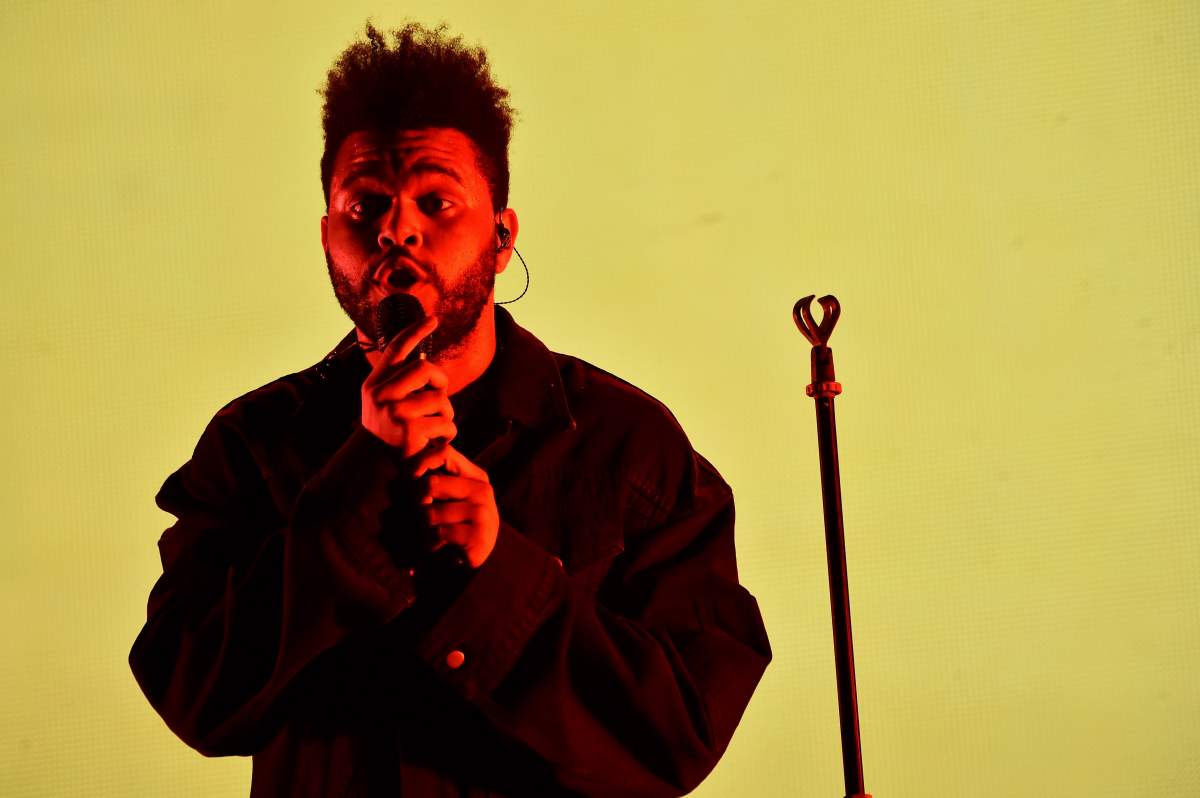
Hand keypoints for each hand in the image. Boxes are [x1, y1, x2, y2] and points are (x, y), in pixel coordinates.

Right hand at [360, 316, 456, 456]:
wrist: (374, 467)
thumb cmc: (387, 433)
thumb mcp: (385, 404)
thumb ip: (400, 384)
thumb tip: (426, 361)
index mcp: (374, 384)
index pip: (395, 349)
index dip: (415, 331)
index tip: (433, 319)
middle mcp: (380, 394)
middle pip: (424, 367)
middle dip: (440, 381)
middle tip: (440, 395)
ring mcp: (394, 411)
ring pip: (440, 399)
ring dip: (446, 415)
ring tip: (437, 427)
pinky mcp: (409, 429)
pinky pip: (445, 423)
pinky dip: (448, 433)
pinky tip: (436, 442)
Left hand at [409, 442, 498, 567]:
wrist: (476, 558)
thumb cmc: (457, 525)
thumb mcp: (451, 498)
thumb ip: (437, 480)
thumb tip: (406, 468)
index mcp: (476, 477)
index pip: (445, 454)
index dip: (420, 462)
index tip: (408, 478)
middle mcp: (482, 491)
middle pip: (431, 484)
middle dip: (418, 503)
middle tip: (422, 517)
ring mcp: (482, 513)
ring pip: (430, 513)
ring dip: (423, 529)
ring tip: (432, 535)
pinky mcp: (478, 536)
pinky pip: (438, 533)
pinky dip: (431, 543)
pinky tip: (438, 546)